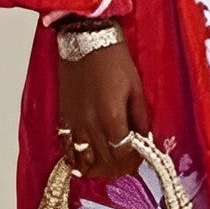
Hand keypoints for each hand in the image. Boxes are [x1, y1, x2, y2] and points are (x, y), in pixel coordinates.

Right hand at [60, 40, 152, 179]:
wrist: (86, 40)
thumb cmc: (114, 60)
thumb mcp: (136, 88)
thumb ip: (141, 118)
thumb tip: (146, 140)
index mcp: (112, 117)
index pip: (123, 154)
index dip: (132, 162)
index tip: (138, 161)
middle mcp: (91, 125)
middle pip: (104, 160)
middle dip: (117, 167)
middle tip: (126, 165)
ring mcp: (75, 123)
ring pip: (84, 158)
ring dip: (96, 167)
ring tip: (106, 167)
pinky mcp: (64, 117)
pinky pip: (66, 146)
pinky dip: (75, 158)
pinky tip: (82, 162)